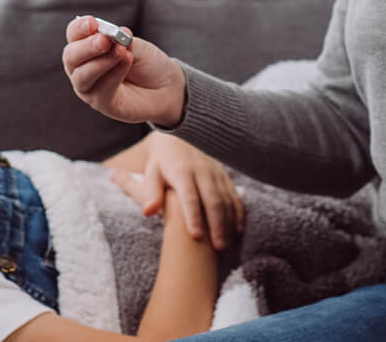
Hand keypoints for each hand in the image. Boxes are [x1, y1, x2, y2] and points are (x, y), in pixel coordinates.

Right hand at [62, 16, 186, 126]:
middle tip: (104, 41)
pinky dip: (114, 75)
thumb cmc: (145, 62)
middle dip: (87, 47)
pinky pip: (101, 90)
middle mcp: (81, 66)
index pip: (74, 34)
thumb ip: (121, 40)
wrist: (165, 85)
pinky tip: (126, 63)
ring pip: (82, 76)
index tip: (93, 23)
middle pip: (71, 56)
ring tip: (121, 52)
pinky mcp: (102, 103)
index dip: (80, 28)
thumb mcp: (135, 45)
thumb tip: (111, 35)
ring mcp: (89, 87)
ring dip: (101, 62)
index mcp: (86, 46)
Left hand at [111, 133, 243, 249]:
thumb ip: (151, 192)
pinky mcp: (224, 176)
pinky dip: (238, 213)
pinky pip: (234, 195)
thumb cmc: (161, 162)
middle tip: (218, 248)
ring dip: (228, 222)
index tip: (196, 237)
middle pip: (213, 200)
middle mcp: (202, 171)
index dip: (194, 216)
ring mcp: (216, 173)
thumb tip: (147, 212)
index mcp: (182, 171)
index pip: (190, 197)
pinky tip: (238, 230)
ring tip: (226, 246)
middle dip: (216, 225)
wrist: (178, 138)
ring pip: (226, 199)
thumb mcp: (152, 173)